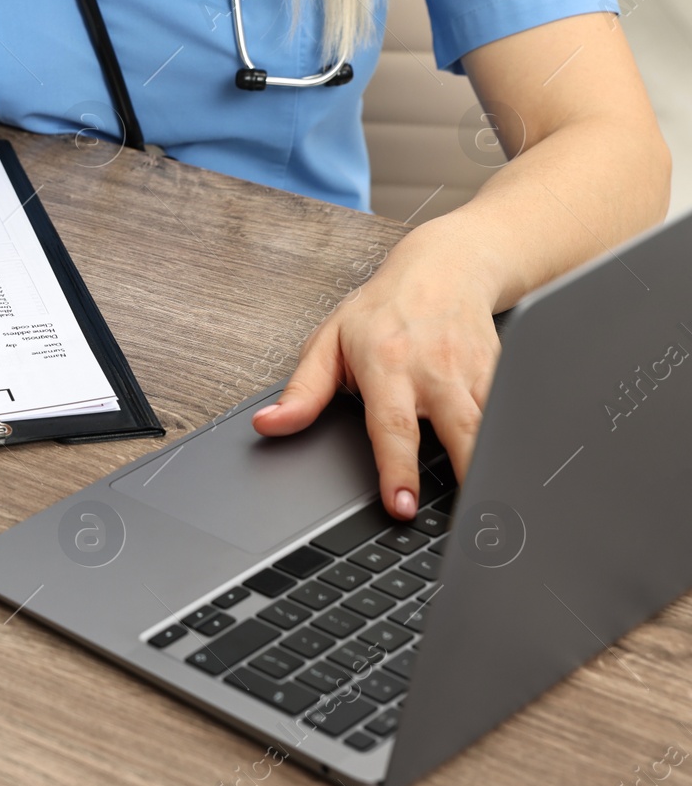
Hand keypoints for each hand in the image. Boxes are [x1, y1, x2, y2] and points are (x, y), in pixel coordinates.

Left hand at [252, 227, 500, 518]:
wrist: (445, 266)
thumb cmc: (381, 309)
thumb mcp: (328, 342)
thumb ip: (302, 391)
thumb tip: (269, 424)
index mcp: (388, 364)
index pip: (393, 426)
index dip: (398, 469)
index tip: (402, 506)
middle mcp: (435, 369)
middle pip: (461, 429)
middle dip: (467, 472)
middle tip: (470, 518)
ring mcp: (474, 371)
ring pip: (493, 424)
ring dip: (496, 462)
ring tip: (496, 505)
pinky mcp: (503, 372)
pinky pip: (511, 412)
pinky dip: (514, 442)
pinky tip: (516, 471)